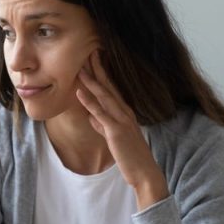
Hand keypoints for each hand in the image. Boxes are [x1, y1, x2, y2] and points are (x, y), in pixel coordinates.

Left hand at [76, 51, 168, 209]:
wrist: (144, 173)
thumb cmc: (130, 156)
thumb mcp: (114, 137)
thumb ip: (102, 125)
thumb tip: (91, 116)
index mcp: (124, 112)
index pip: (111, 88)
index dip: (102, 73)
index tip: (93, 58)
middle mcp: (124, 112)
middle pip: (108, 86)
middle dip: (98, 69)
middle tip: (89, 51)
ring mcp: (121, 120)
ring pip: (104, 96)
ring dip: (91, 81)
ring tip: (80, 66)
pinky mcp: (116, 131)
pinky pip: (101, 114)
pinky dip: (90, 102)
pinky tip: (79, 92)